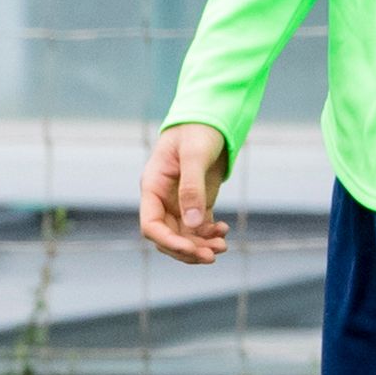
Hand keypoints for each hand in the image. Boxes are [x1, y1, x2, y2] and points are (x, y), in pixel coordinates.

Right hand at [137, 124, 231, 264]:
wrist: (209, 118)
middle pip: (168, 237)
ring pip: (184, 236)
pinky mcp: (196, 203)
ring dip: (201, 246)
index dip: (168, 242)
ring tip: (222, 246)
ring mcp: (179, 202)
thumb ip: (192, 189)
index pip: (151, 225)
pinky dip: (210, 234)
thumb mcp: (195, 155)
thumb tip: (193, 225)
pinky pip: (199, 228)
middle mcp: (163, 199)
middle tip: (212, 256)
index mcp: (153, 187)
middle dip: (188, 250)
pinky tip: (224, 230)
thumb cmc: (197, 131)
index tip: (191, 249)